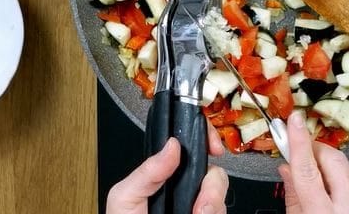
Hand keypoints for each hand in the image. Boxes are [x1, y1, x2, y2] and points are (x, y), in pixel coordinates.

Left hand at [106, 121, 227, 213]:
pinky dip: (214, 213)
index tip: (213, 149)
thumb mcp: (125, 198)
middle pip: (214, 171)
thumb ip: (147, 171)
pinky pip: (224, 210)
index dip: (206, 141)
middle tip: (200, 204)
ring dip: (214, 204)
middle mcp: (185, 191)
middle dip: (213, 183)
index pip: (191, 150)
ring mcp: (199, 208)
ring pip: (222, 194)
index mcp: (165, 178)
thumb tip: (171, 145)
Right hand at [278, 112, 348, 213]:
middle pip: (333, 159)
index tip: (294, 120)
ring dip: (330, 166)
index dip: (299, 142)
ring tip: (319, 181)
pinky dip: (346, 183)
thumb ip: (294, 199)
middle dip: (315, 149)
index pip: (308, 171)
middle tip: (301, 152)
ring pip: (348, 167)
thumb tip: (288, 168)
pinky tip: (338, 196)